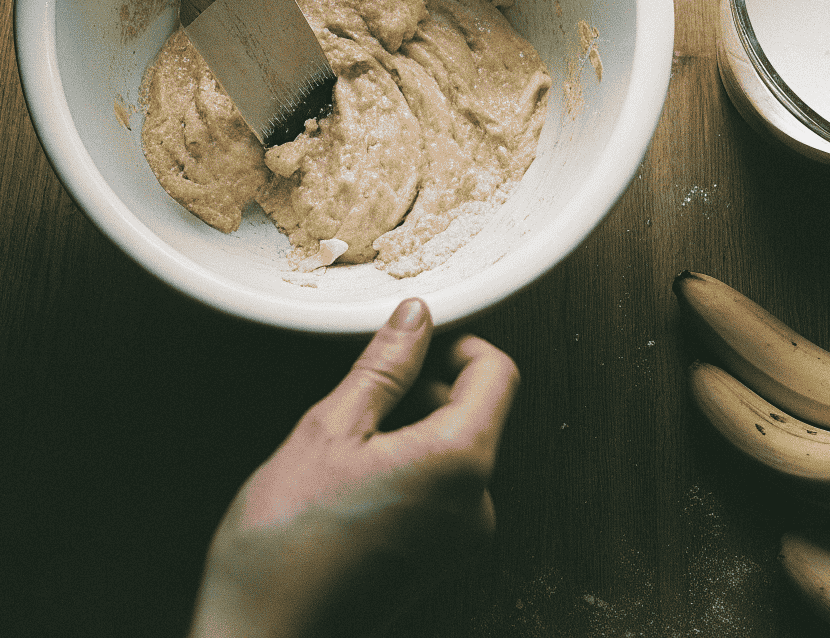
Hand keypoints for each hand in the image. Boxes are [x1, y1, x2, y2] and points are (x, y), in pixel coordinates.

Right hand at [187, 298, 518, 637]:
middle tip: (361, 402)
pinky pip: (443, 489)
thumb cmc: (286, 543)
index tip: (414, 345)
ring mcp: (462, 539)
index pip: (497, 373)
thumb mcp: (331, 429)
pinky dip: (409, 467)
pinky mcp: (442, 560)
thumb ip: (385, 366)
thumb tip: (418, 316)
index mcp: (460, 462)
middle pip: (476, 411)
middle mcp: (476, 504)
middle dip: (426, 389)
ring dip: (412, 429)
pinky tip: (354, 485)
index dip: (459, 345)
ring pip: (454, 448)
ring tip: (348, 451)